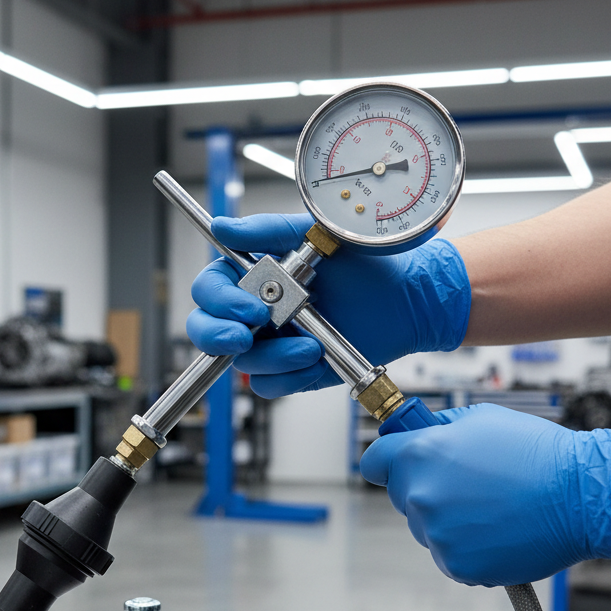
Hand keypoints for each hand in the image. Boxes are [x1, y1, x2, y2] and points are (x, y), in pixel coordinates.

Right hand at [186, 213, 470, 397]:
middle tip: (247, 336)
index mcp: (251, 276)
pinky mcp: (289, 369)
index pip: (209, 290)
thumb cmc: (364, 264)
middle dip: (219, 336)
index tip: (249, 309)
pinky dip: (289, 373)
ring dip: (274, 355)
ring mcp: (270, 342)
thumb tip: (223, 226)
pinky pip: (268, 384)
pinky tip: (314, 356)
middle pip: (206, 330)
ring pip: (241, 362)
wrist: (405, 299)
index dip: (219, 302)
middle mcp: (254, 311)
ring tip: (308, 344)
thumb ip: (265, 231)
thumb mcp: (312, 236)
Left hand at [360, 403, 610, 585]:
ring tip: (489, 506)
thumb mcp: (479, 419)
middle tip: (466, 484)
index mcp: (419, 455)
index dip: (385, 460)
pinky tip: (495, 529)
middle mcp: (420, 495)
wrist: (581, 495)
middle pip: (400, 495)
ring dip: (447, 519)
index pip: (373, 462)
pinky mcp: (456, 564)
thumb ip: (436, 427)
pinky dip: (466, 546)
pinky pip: (448, 555)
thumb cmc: (537, 454)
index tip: (393, 462)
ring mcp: (436, 533)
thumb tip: (413, 430)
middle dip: (424, 487)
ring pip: (425, 527)